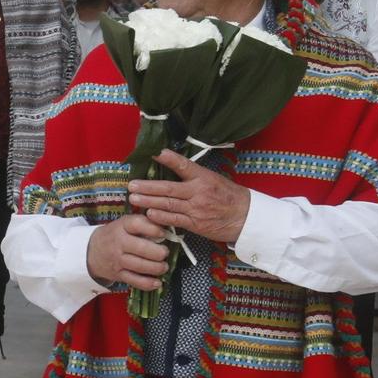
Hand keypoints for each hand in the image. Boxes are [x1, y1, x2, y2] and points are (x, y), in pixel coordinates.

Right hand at [85, 213, 170, 290]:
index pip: (137, 224)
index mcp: (122, 226)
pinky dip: (148, 283)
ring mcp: (118, 260)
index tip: (164, 234)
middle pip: (142, 249)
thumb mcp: (126, 224)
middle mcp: (119, 243)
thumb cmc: (116, 235)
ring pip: (141, 266)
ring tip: (164, 266)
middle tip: (164, 253)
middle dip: (159, 252)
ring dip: (157, 268)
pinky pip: (135, 281)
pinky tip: (157, 282)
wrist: (92, 251)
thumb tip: (169, 229)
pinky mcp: (118, 275)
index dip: (154, 229)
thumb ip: (146, 224)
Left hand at [129, 150, 249, 243]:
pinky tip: (149, 214)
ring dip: (149, 202)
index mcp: (203, 177)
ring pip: (168, 204)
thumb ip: (193, 175)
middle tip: (132, 185)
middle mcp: (198, 192)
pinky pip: (175, 220)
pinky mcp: (195, 223)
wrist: (245, 217)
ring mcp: (196, 208)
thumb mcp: (214, 179)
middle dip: (148, 187)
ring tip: (134, 199)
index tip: (154, 153)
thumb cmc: (228, 196)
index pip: (184, 166)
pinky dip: (161, 217)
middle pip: (169, 188)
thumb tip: (170, 165)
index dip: (169, 159)